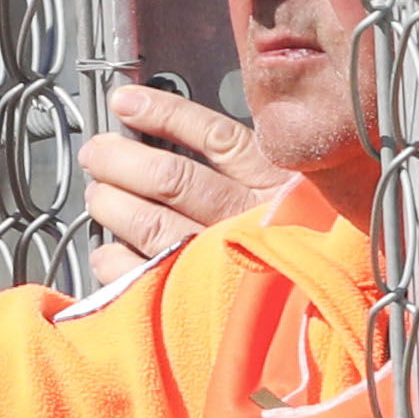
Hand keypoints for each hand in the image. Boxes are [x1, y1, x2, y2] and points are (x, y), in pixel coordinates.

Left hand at [82, 80, 287, 281]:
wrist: (321, 315)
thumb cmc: (304, 244)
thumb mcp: (302, 195)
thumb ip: (251, 165)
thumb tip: (179, 136)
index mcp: (275, 187)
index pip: (213, 137)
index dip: (162, 114)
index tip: (127, 103)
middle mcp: (247, 223)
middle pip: (170, 179)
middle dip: (120, 159)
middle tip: (97, 153)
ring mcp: (221, 264)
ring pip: (151, 224)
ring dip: (113, 204)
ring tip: (99, 195)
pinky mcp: (197, 301)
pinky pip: (143, 275)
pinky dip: (115, 259)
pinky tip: (107, 249)